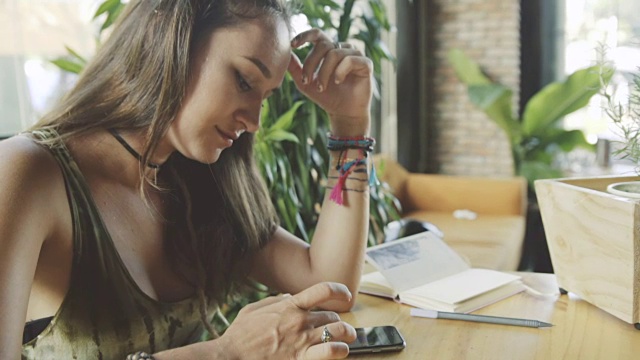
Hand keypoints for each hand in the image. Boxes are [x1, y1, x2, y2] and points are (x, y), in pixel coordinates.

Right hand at [217, 282, 356, 358]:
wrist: (231, 356)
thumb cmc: (240, 334)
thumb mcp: (254, 309)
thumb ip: (275, 301)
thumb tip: (289, 297)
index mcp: (289, 306)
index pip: (324, 290)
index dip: (340, 290)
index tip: (345, 295)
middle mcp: (300, 321)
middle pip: (333, 315)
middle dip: (337, 321)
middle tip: (336, 327)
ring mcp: (302, 340)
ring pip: (339, 331)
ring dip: (346, 333)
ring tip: (347, 337)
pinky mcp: (302, 359)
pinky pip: (331, 352)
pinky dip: (340, 351)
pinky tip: (340, 351)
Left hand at [289, 29, 372, 135]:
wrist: (343, 113)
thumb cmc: (327, 97)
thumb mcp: (306, 84)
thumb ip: (296, 69)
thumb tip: (286, 53)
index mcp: (329, 50)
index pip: (317, 34)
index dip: (305, 36)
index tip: (293, 45)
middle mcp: (343, 49)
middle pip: (323, 45)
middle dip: (311, 63)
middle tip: (307, 81)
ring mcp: (355, 55)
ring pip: (335, 53)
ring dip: (324, 72)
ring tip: (322, 87)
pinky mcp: (366, 64)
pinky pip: (350, 60)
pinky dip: (340, 71)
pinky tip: (337, 82)